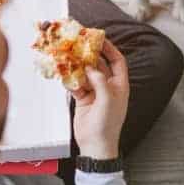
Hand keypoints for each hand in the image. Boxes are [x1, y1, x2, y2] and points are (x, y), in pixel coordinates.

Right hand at [72, 40, 128, 159]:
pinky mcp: (83, 99)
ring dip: (77, 66)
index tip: (99, 38)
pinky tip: (64, 74)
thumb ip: (100, 81)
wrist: (95, 146)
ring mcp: (95, 92)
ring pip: (85, 73)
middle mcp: (108, 86)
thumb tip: (90, 67)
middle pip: (99, 65)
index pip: (117, 61)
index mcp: (119, 85)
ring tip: (68, 56)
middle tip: (79, 44)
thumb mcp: (107, 101)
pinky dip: (70, 79)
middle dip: (89, 55)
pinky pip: (76, 84)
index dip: (109, 49)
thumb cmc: (107, 125)